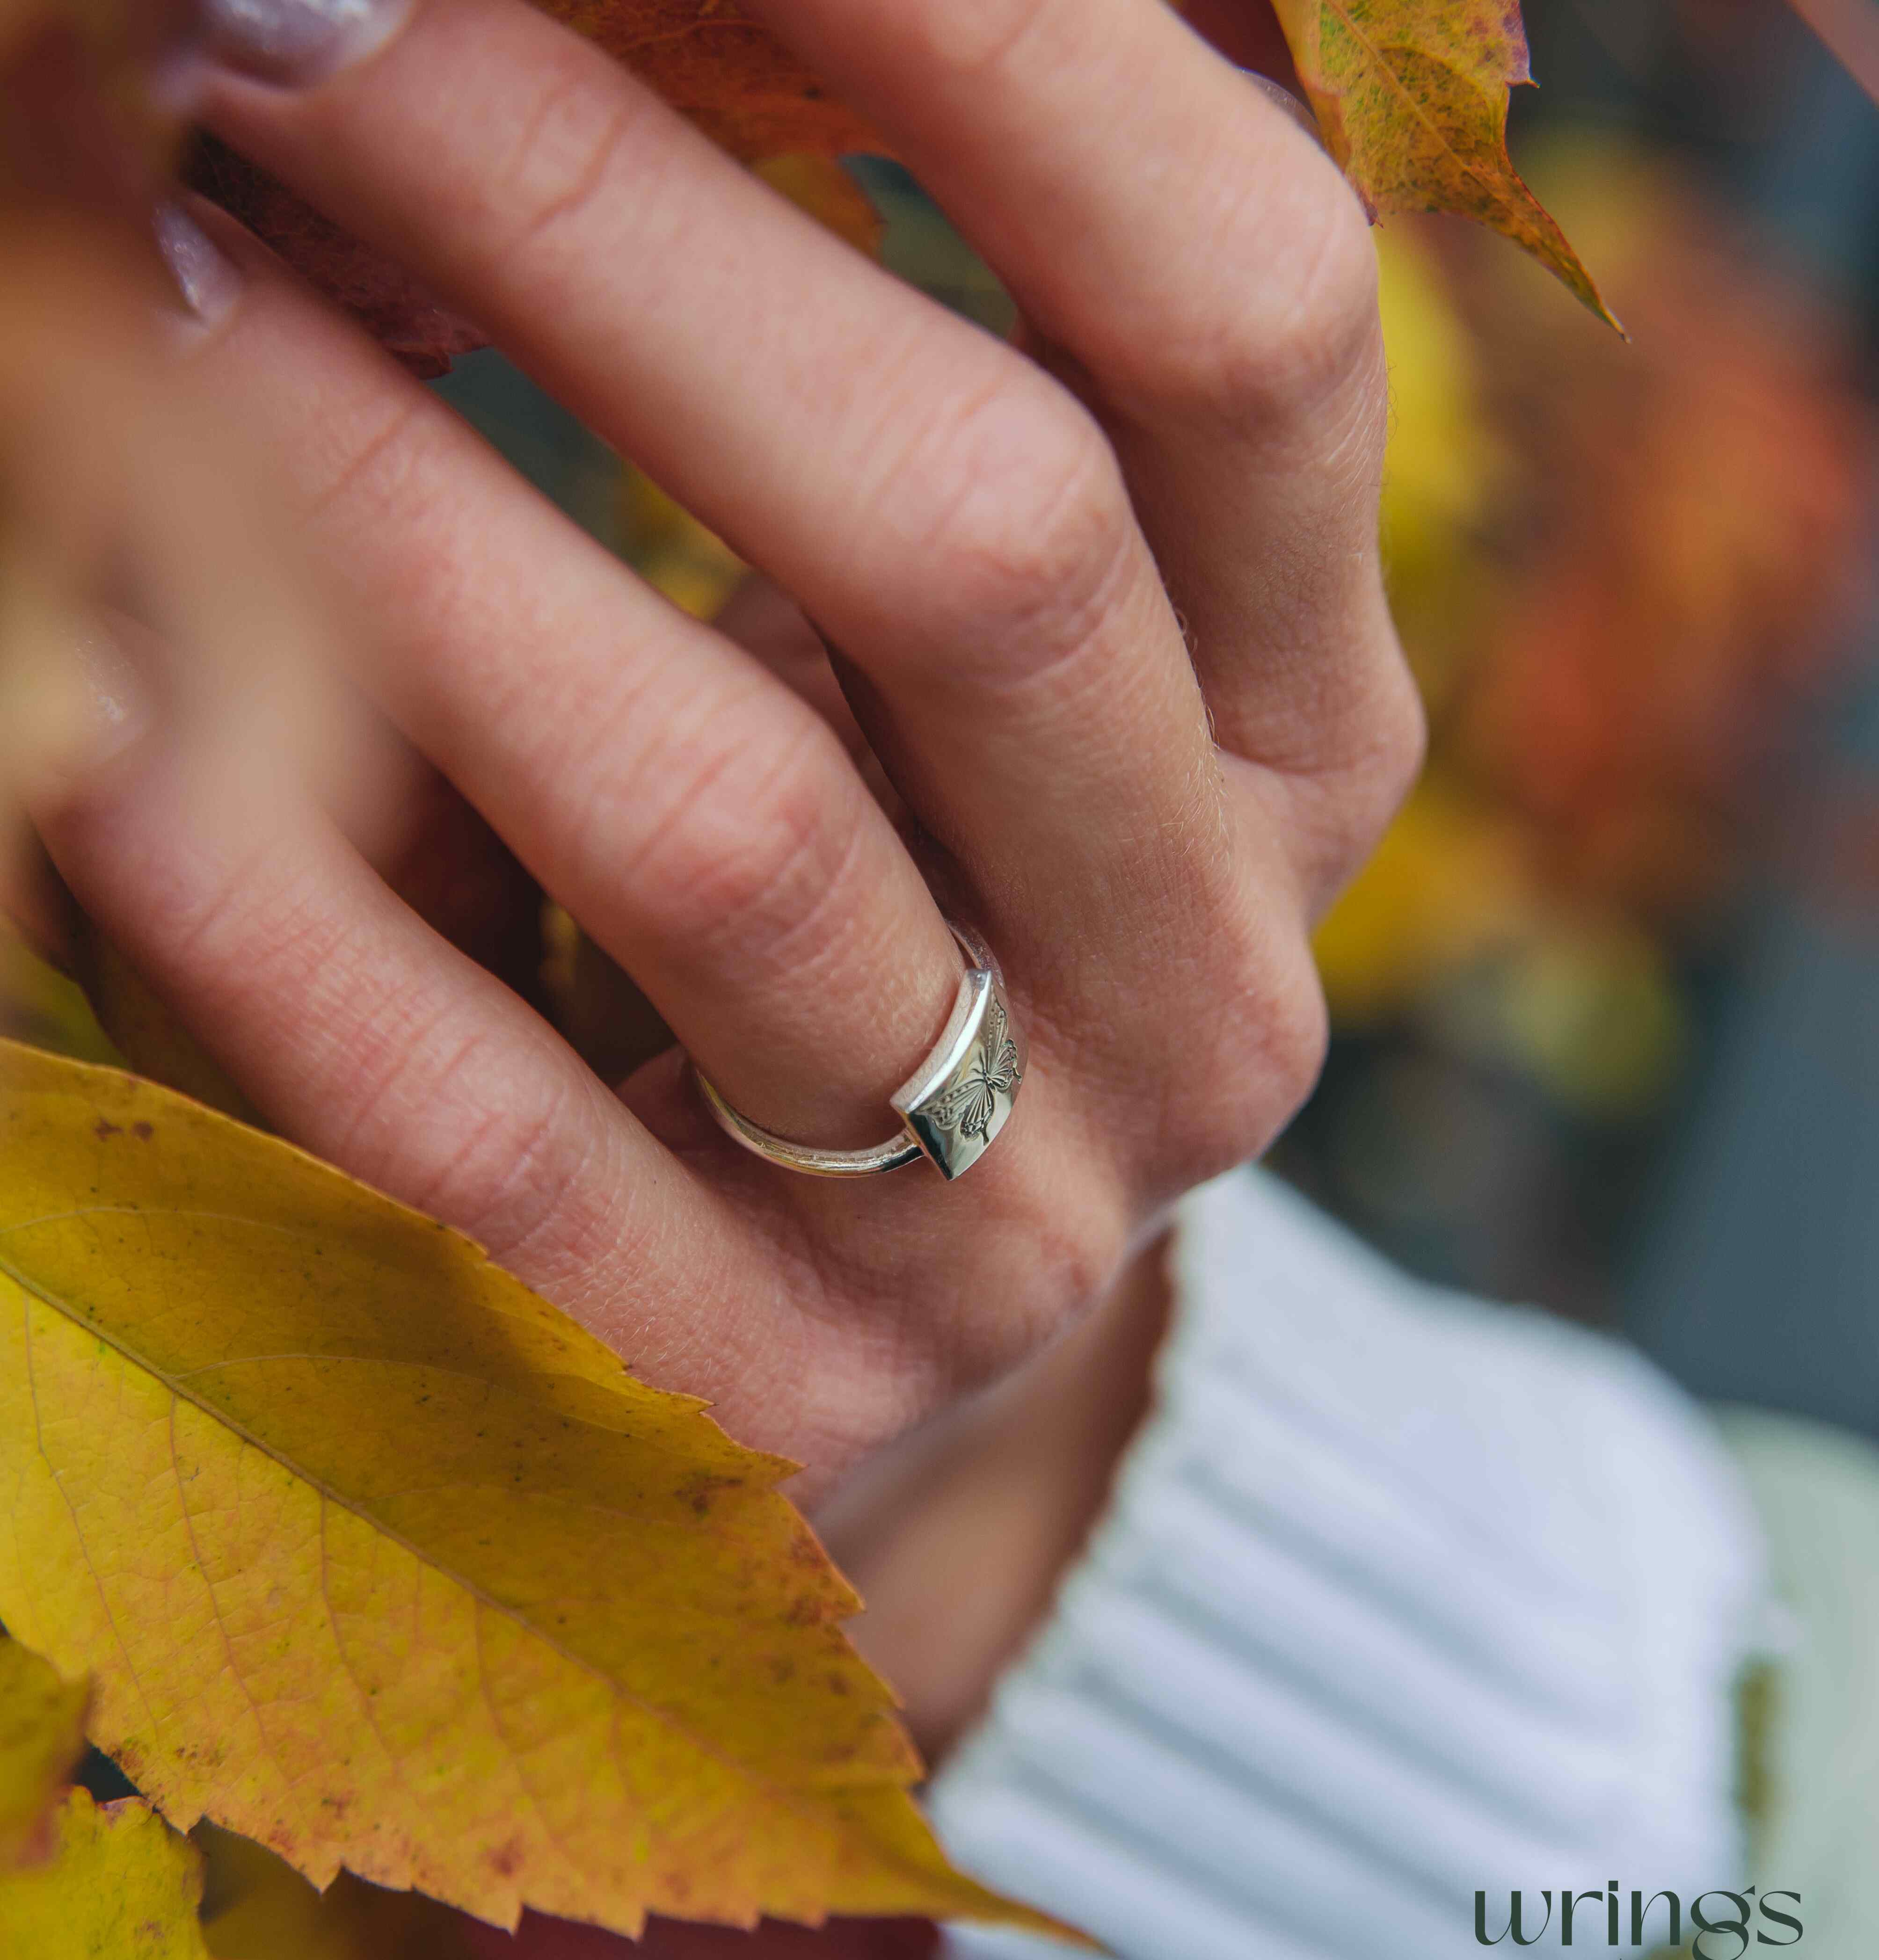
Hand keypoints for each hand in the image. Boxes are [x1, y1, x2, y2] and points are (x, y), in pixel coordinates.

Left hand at [26, 0, 1419, 1499]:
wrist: (862, 1323)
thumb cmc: (900, 908)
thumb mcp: (974, 660)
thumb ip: (910, 373)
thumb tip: (694, 28)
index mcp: (1310, 744)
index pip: (1249, 324)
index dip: (1008, 42)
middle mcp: (1216, 984)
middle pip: (990, 539)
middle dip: (615, 226)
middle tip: (306, 19)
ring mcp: (1018, 1232)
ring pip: (731, 829)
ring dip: (399, 521)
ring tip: (153, 277)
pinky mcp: (784, 1398)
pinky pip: (500, 1139)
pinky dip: (274, 904)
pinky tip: (92, 727)